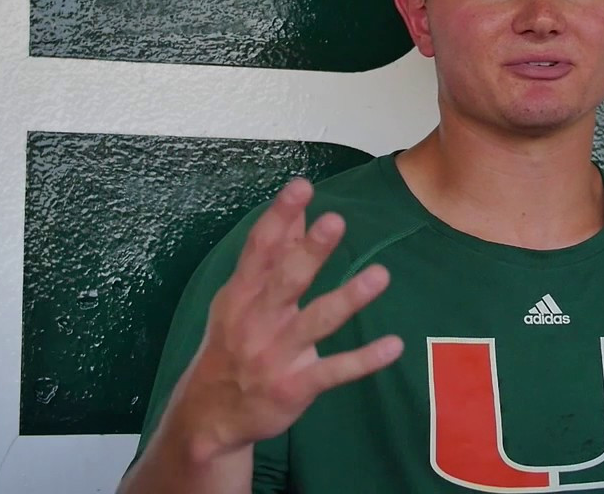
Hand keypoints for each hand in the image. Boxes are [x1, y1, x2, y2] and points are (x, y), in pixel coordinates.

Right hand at [162, 178, 403, 463]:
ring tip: (381, 276)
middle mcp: (256, 321)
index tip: (302, 186)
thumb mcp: (241, 298)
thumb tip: (297, 211)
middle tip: (336, 222)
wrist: (210, 417)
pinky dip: (364, 360)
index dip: (279, 216)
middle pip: (287, 280)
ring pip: (316, 322)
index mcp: (241, 295)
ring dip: (349, 299)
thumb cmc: (232, 344)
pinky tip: (394, 346)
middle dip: (310, 252)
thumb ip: (273, 254)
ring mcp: (276, 356)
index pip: (260, 249)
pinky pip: (334, 371)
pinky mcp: (295, 387)